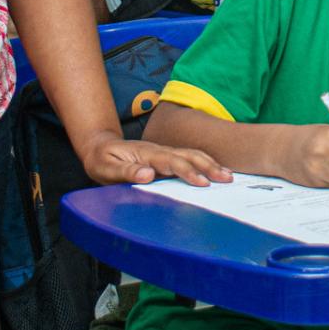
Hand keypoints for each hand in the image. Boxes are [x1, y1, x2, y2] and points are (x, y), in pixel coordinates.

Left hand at [81, 130, 231, 186]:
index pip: (172, 162)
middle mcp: (159, 151)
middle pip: (188, 155)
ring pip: (192, 154)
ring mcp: (163, 153)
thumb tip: (149, 175)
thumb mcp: (106, 168)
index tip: (202, 183)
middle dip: (209, 166)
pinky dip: (205, 163)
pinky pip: (188, 158)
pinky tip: (215, 171)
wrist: (99, 146)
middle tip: (227, 179)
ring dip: (210, 164)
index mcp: (146, 154)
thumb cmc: (102, 160)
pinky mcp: (165, 158)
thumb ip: (126, 172)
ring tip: (228, 175)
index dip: (188, 172)